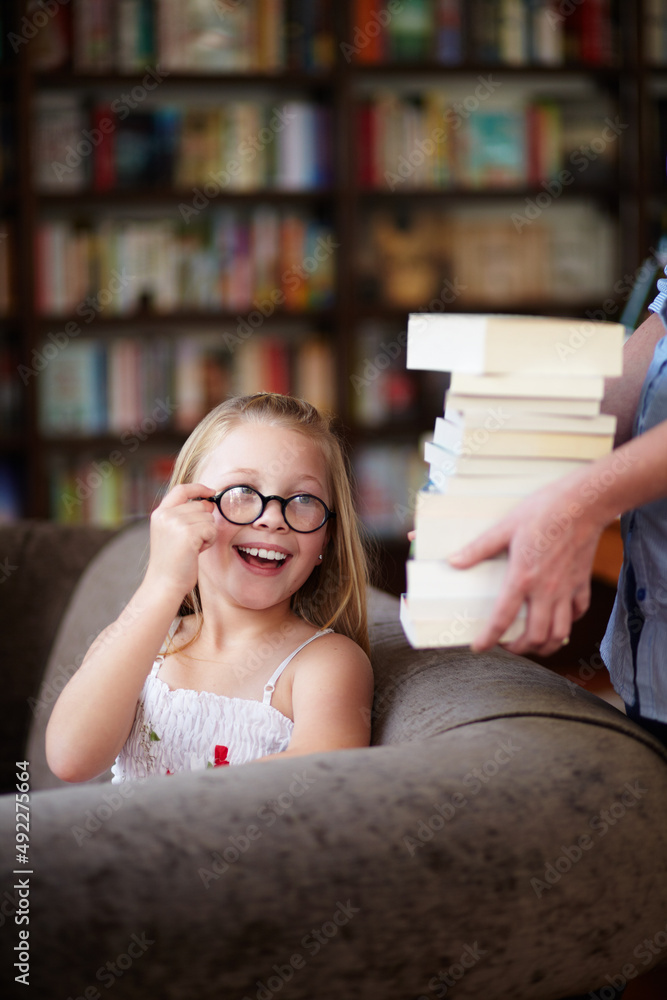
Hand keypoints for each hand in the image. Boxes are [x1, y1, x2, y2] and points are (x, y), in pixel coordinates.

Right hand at [144, 483, 216, 598]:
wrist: (164, 583)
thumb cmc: (172, 562)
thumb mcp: (172, 533)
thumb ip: (184, 516)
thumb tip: (209, 503)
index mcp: (160, 513)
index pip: (181, 489)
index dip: (199, 488)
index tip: (211, 491)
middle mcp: (166, 515)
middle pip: (200, 505)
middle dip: (205, 522)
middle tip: (194, 541)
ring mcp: (176, 523)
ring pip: (208, 518)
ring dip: (207, 533)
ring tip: (192, 548)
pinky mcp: (188, 533)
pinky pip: (211, 529)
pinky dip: (209, 541)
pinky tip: (196, 551)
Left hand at [449, 482, 604, 656]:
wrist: (584, 502)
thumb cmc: (543, 510)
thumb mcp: (505, 526)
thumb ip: (479, 548)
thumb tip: (453, 562)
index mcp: (522, 577)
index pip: (502, 619)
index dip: (489, 638)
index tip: (480, 647)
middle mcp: (546, 590)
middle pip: (536, 636)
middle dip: (520, 648)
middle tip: (507, 645)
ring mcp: (567, 589)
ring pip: (561, 633)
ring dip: (546, 645)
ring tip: (533, 643)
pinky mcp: (582, 582)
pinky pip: (578, 613)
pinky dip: (568, 623)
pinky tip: (558, 619)